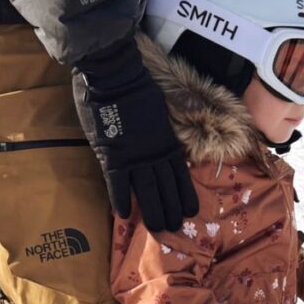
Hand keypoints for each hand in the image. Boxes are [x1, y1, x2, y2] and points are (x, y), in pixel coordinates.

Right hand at [72, 37, 198, 231]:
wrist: (115, 74)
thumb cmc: (137, 85)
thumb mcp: (160, 109)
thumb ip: (161, 129)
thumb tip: (163, 139)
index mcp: (166, 142)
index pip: (179, 175)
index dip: (185, 194)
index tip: (191, 211)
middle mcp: (154, 154)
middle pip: (166, 189)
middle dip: (171, 210)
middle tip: (174, 229)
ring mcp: (134, 156)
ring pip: (146, 191)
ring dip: (152, 211)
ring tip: (157, 229)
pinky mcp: (112, 155)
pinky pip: (117, 184)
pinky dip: (120, 199)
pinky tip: (124, 216)